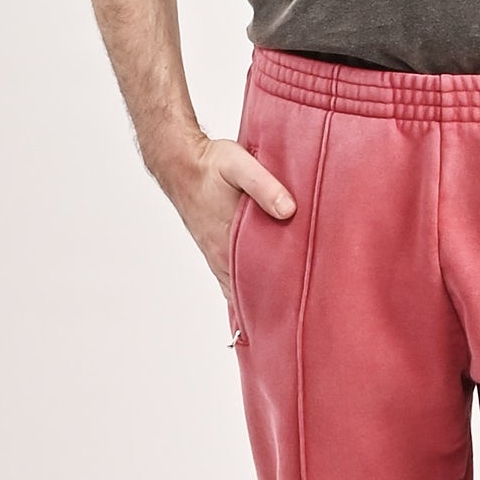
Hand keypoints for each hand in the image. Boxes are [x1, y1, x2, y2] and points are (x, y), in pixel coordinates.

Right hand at [169, 129, 294, 300]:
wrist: (181, 162)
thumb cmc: (210, 165)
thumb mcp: (240, 167)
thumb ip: (265, 187)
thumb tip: (288, 210)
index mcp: (228, 241)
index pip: (254, 284)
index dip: (274, 300)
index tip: (295, 312)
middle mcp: (221, 254)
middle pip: (248, 292)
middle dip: (271, 304)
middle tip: (297, 317)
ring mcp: (217, 253)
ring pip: (239, 287)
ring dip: (258, 297)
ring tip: (284, 312)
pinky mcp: (215, 247)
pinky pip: (231, 277)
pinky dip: (245, 288)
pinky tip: (260, 294)